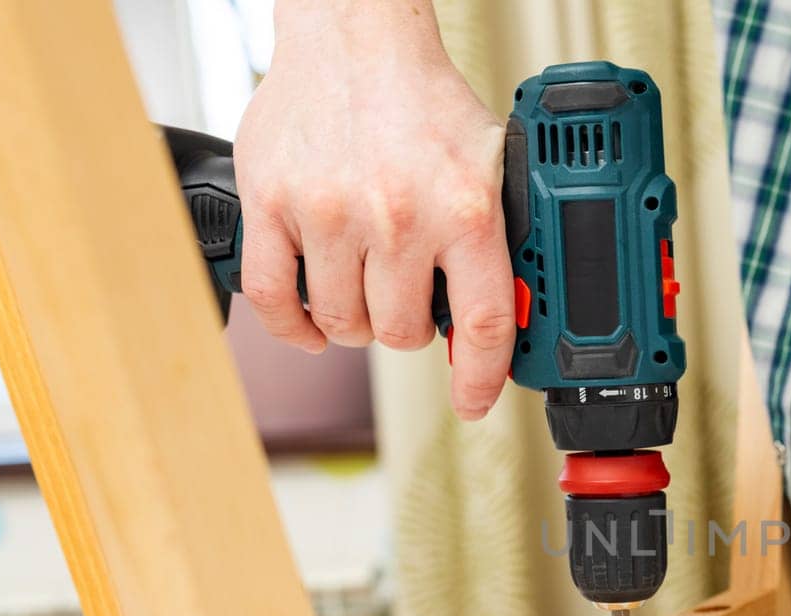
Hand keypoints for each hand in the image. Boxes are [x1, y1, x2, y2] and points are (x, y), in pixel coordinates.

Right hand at [235, 2, 513, 419]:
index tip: (473, 402)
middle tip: (410, 299)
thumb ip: (501, 237)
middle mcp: (398, 217)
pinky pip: (275, 300)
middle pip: (401, 333)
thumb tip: (517, 311)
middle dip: (409, 328)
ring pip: (344, 324)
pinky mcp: (273, 203)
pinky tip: (313, 324)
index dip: (481, 379)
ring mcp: (330, 212)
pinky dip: (295, 327)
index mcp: (464, 211)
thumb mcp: (492, 164)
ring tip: (367, 289)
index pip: (482, 325)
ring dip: (357, 322)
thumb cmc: (423, 101)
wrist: (356, 38)